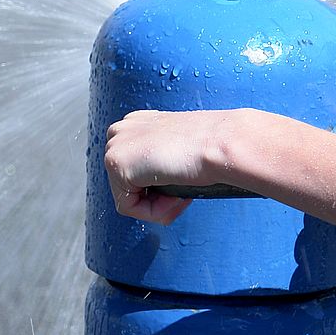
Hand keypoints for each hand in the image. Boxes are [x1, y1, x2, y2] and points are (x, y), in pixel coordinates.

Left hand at [104, 109, 242, 224]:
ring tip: (181, 195)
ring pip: (128, 197)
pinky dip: (152, 211)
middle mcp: (121, 131)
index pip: (135, 169)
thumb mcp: (182, 148)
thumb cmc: (212, 146)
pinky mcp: (116, 164)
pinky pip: (127, 207)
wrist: (220, 142)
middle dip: (157, 197)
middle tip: (183, 195)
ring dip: (158, 205)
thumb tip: (160, 181)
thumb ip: (163, 160)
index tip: (183, 184)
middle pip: (129, 185)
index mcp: (137, 123)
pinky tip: (174, 196)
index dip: (160, 187)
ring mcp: (115, 146)